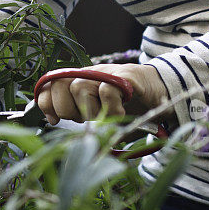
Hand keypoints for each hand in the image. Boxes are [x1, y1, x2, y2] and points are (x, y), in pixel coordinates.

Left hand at [36, 63, 170, 124]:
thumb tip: (64, 136)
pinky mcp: (124, 76)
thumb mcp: (101, 116)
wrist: (161, 91)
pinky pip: (106, 91)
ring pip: (79, 87)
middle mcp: (89, 74)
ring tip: (105, 116)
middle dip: (67, 110)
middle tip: (85, 119)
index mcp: (79, 82)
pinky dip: (111, 108)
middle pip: (60, 86)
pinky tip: (121, 113)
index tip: (53, 120)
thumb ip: (83, 121)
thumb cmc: (129, 106)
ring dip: (90, 110)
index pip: (50, 86)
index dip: (47, 104)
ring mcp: (106, 73)